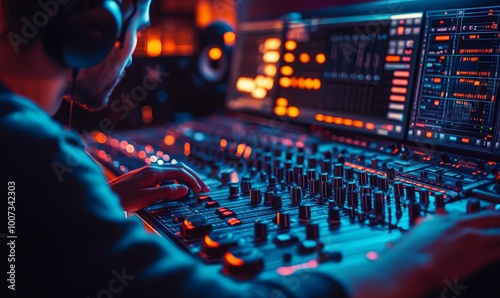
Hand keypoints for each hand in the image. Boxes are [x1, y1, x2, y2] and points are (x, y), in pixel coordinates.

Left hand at [108, 163, 209, 211]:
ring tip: (196, 188)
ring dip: (187, 179)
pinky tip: (180, 187)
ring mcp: (149, 172)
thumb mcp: (146, 197)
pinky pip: (167, 176)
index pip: (180, 172)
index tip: (201, 191)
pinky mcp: (146, 178)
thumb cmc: (122, 199)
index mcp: (154, 172)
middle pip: (179, 169)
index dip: (193, 181)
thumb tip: (184, 189)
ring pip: (174, 171)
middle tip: (205, 189)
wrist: (105, 197)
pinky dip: (178, 180)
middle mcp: (153, 169)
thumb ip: (167, 192)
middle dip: (194, 178)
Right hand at [335, 211, 499, 297]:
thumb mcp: (415, 233)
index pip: (473, 213)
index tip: (493, 215)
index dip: (487, 214)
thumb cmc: (407, 254)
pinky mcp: (479, 256)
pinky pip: (499, 251)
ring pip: (499, 232)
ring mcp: (472, 240)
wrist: (409, 265)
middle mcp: (461, 227)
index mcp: (444, 220)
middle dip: (499, 219)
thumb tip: (425, 221)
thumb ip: (425, 226)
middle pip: (491, 217)